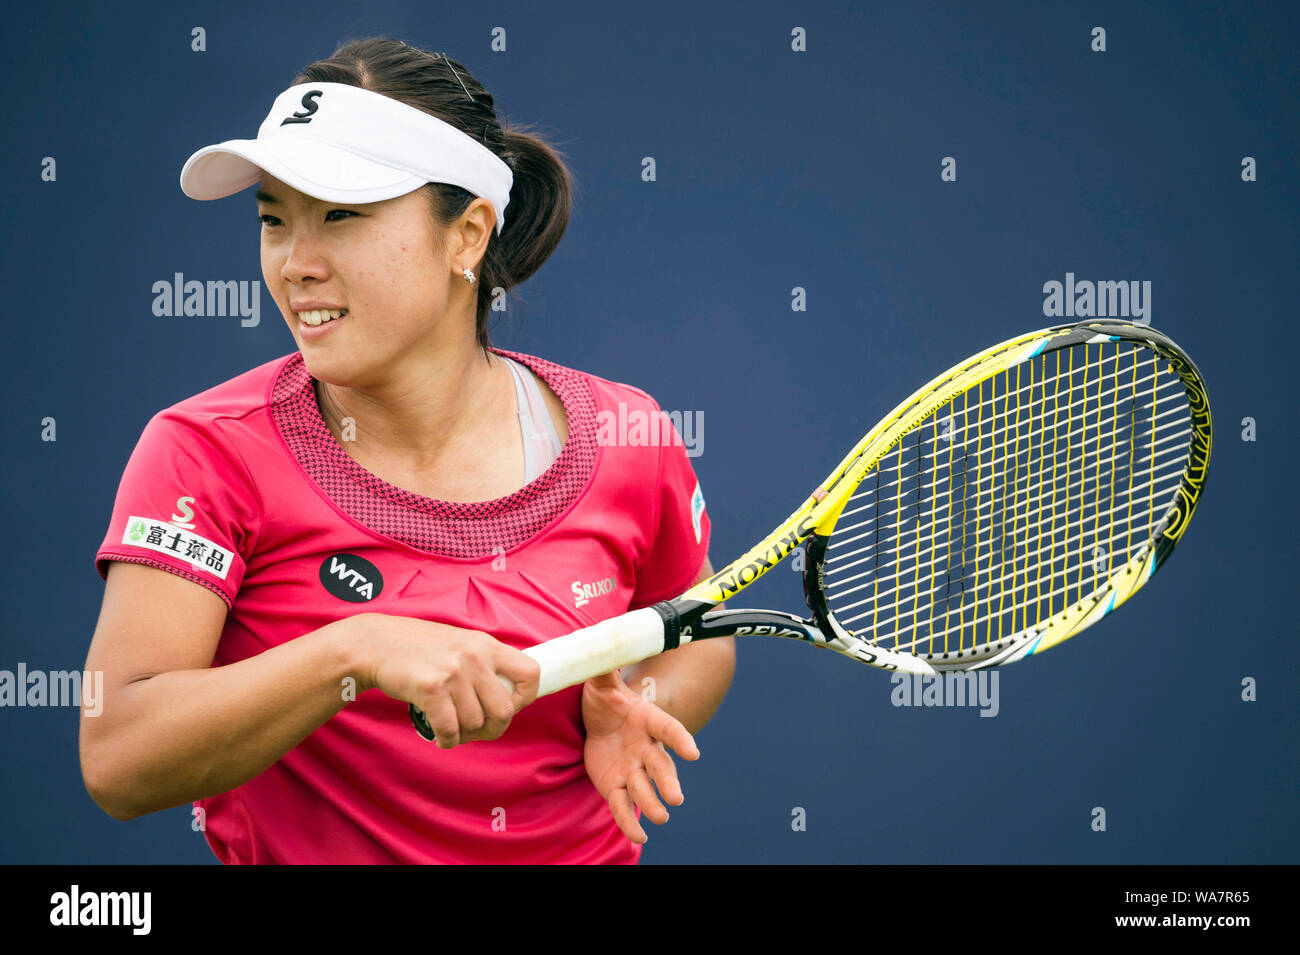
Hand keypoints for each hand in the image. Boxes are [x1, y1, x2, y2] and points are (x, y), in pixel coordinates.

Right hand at [355, 612, 538, 748]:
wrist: (376, 644)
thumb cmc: (419, 648)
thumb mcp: (461, 643)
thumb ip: (484, 664)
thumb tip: (506, 696)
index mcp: (487, 645)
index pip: (530, 673)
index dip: (525, 698)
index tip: (509, 706)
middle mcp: (475, 658)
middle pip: (504, 710)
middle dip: (494, 729)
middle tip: (480, 731)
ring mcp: (453, 673)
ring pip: (475, 724)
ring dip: (465, 735)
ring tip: (454, 730)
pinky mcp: (431, 689)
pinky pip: (450, 729)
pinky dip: (447, 740)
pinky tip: (441, 736)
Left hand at [582, 668, 699, 844]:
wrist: (598, 722)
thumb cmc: (605, 700)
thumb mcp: (601, 682)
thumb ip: (605, 668)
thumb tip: (603, 643)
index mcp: (647, 720)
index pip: (667, 728)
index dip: (680, 740)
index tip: (693, 753)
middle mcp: (645, 747)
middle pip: (660, 766)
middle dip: (668, 782)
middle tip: (677, 798)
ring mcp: (633, 768)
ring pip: (645, 788)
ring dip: (653, 803)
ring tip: (661, 818)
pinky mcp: (617, 785)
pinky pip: (623, 805)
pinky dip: (630, 821)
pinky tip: (639, 837)